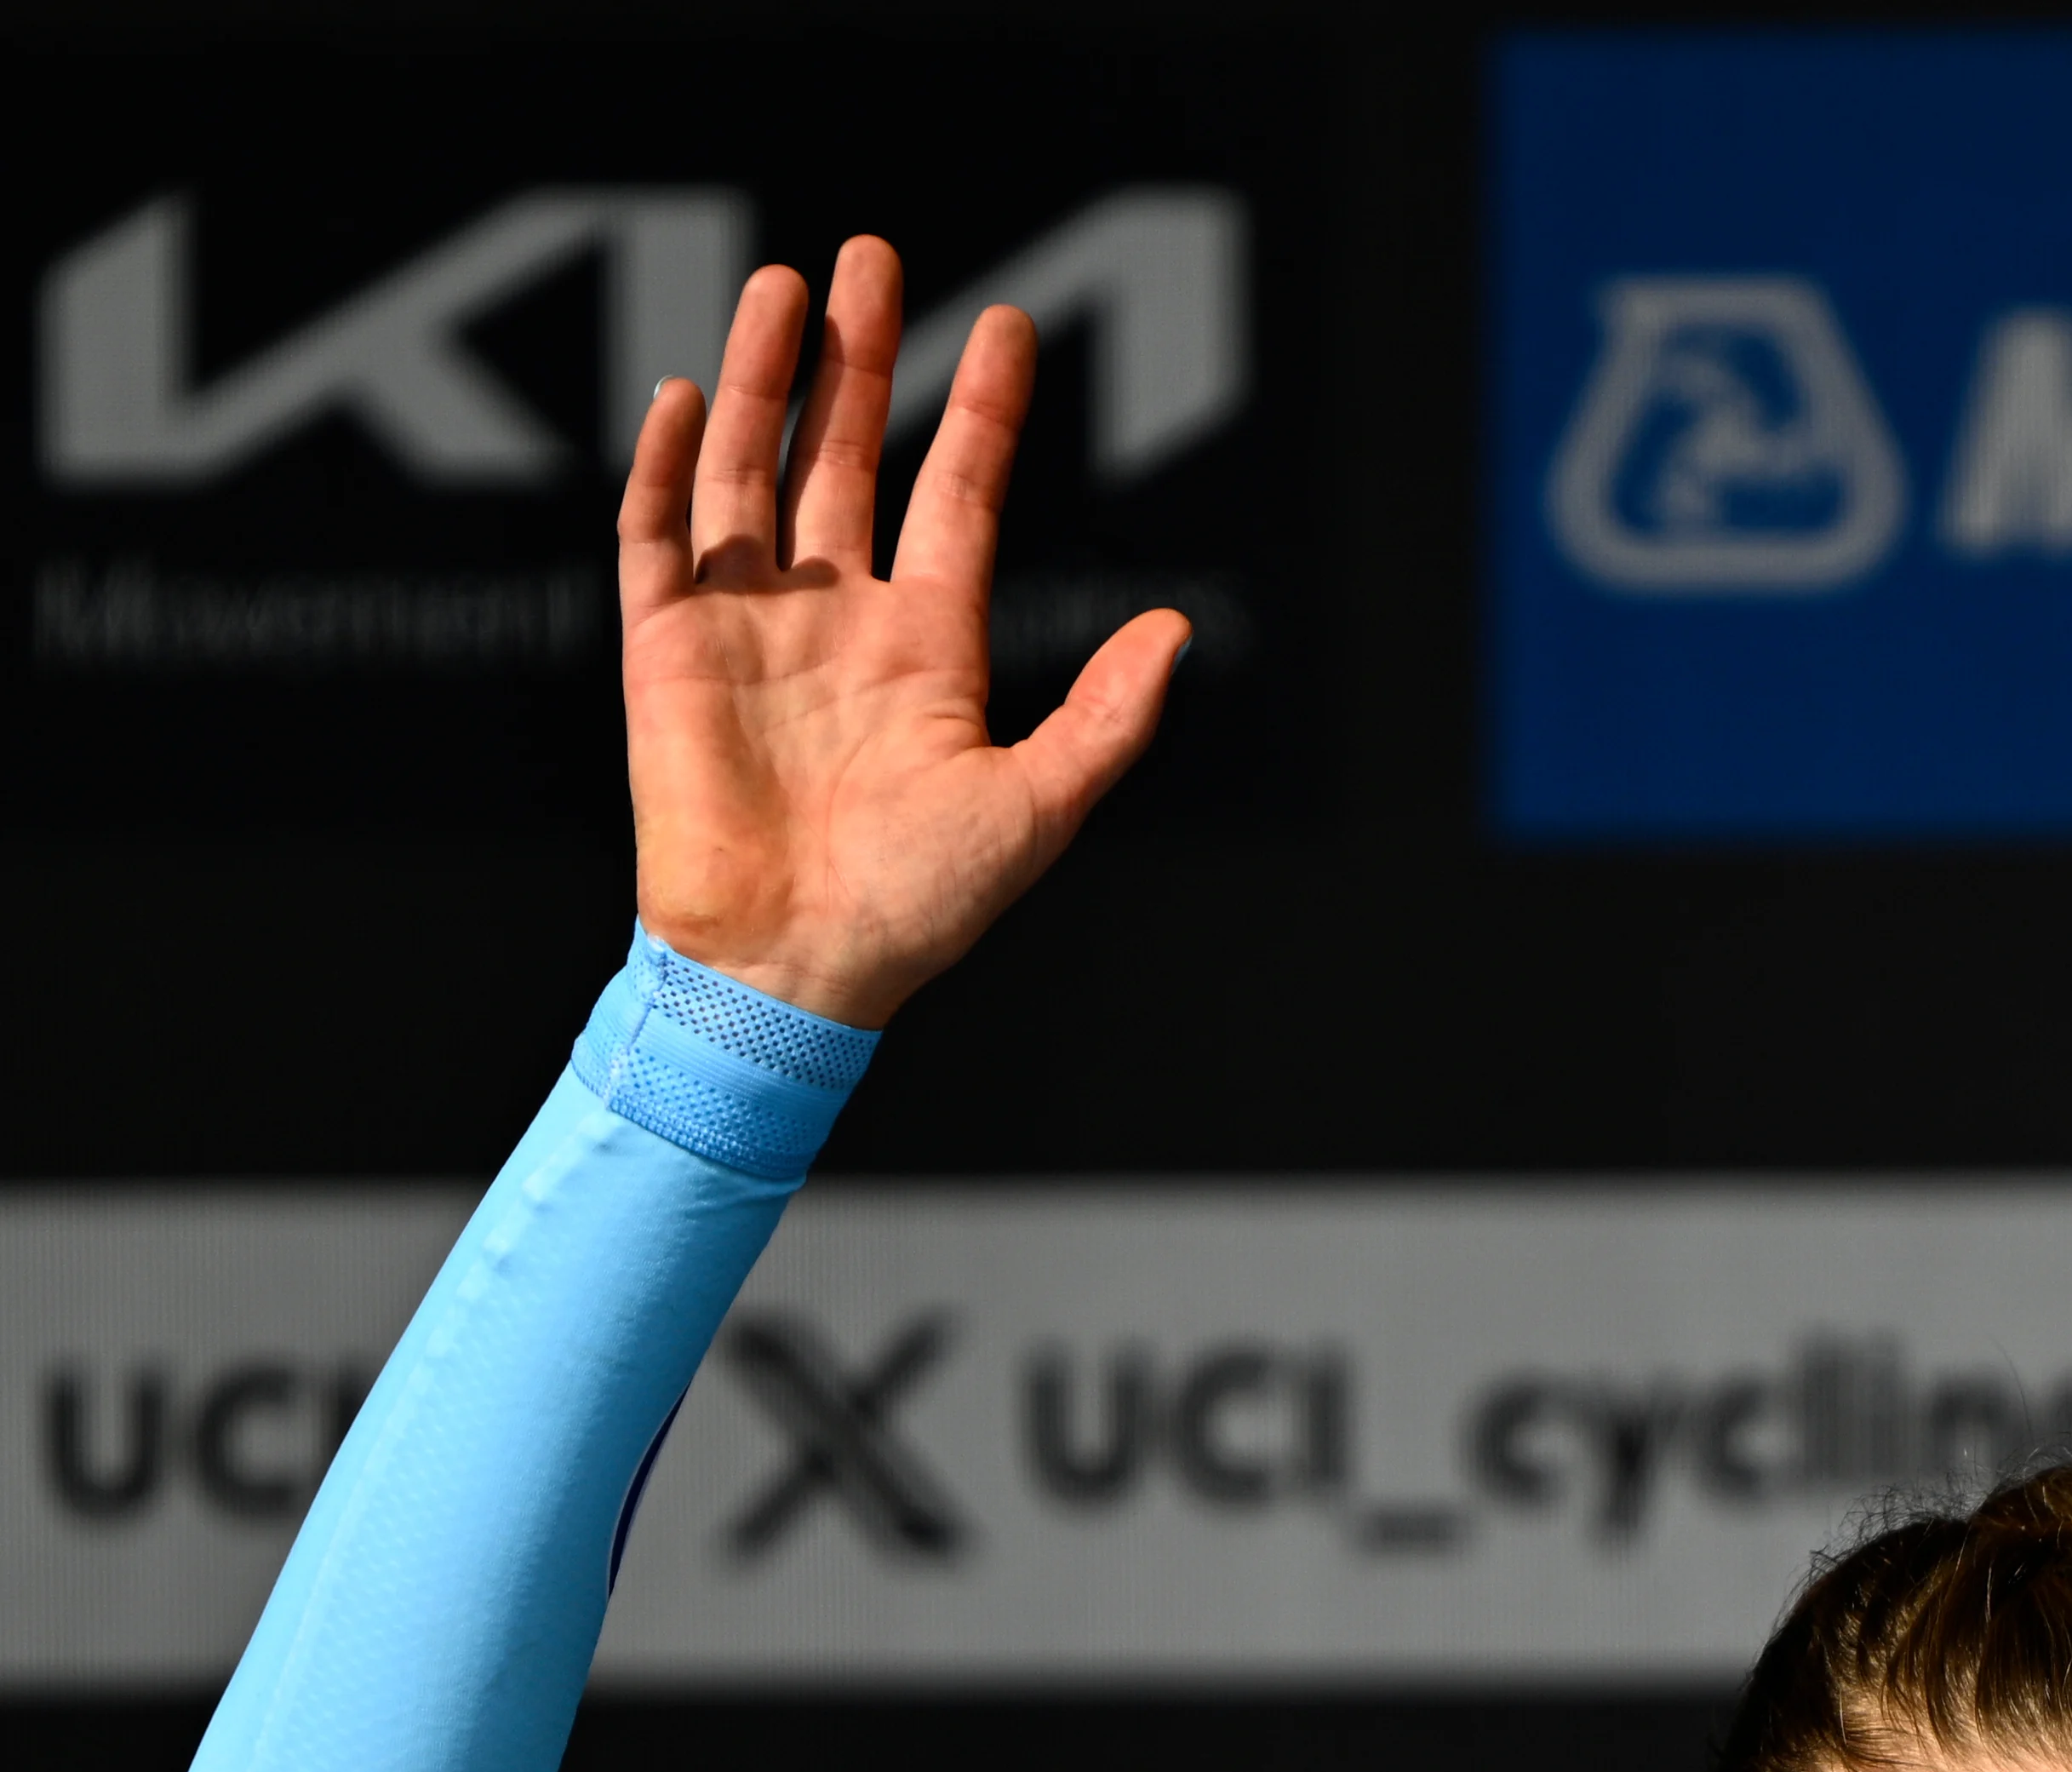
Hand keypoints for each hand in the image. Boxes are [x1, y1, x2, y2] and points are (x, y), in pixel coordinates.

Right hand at [619, 236, 1185, 1028]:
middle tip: (868, 257)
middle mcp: (835, 622)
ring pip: (752, 472)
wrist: (792, 974)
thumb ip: (1106, 719)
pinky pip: (657, 540)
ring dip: (764, 380)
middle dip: (856, 358)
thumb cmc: (915, 909)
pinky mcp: (667, 654)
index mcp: (926, 649)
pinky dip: (667, 469)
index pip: (954, 498)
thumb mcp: (1035, 810)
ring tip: (785, 287)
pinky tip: (689, 398)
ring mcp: (748, 630)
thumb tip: (1175, 631)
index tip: (1003, 326)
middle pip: (845, 458)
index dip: (978, 413)